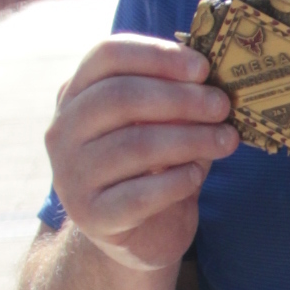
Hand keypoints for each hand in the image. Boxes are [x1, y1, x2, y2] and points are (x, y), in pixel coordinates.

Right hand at [46, 34, 234, 270]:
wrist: (140, 234)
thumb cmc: (153, 168)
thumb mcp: (161, 125)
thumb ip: (177, 102)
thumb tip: (213, 84)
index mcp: (76, 95)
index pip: (107, 56)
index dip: (157, 55)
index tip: (202, 68)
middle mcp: (63, 131)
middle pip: (119, 97)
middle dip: (181, 98)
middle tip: (222, 106)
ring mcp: (71, 175)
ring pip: (134, 144)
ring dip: (190, 139)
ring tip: (225, 141)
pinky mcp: (92, 216)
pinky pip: (139, 193)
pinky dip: (177, 181)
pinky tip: (197, 175)